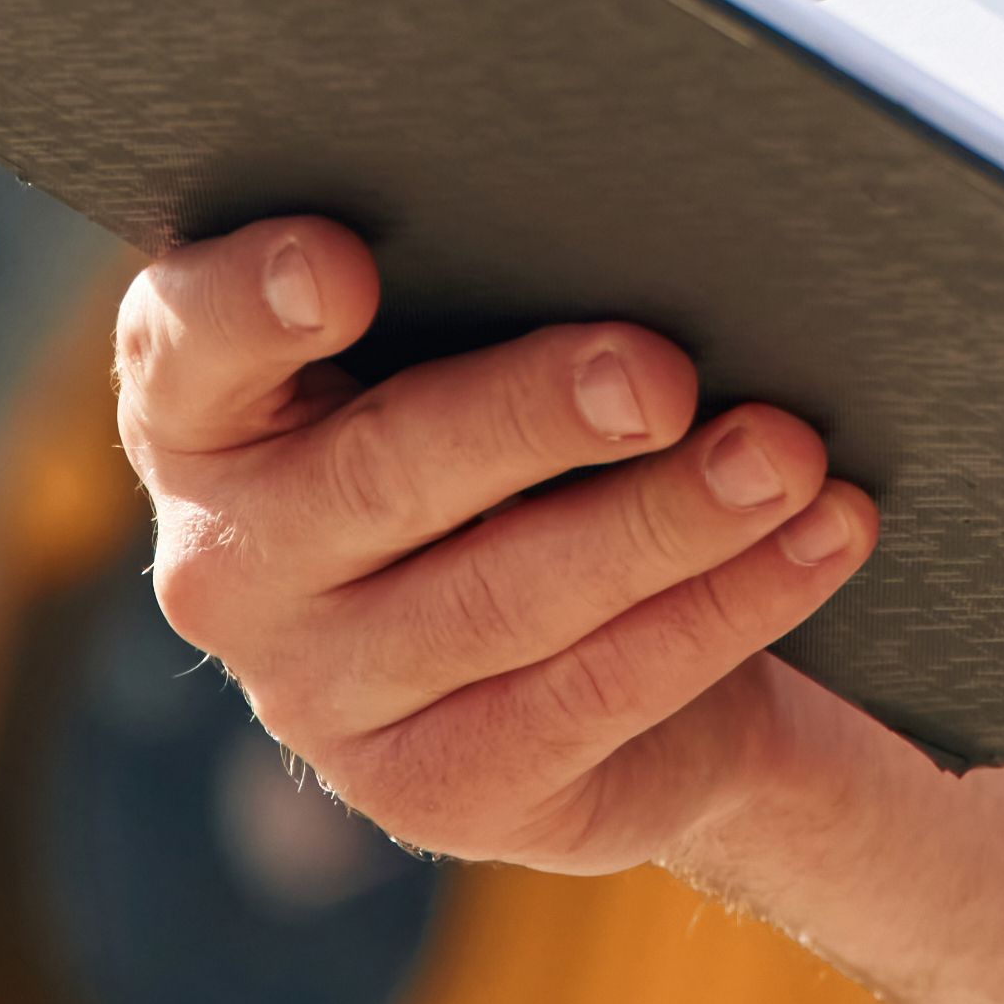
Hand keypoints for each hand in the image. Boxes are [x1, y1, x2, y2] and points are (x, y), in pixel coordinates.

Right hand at [113, 219, 889, 872]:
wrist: (589, 638)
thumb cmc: (512, 426)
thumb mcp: (459, 343)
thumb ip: (477, 282)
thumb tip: (636, 212)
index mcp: (199, 410)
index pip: (186, 342)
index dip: (255, 302)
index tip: (346, 264)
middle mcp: (228, 561)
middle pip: (380, 472)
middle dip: (534, 417)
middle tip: (660, 375)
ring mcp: (320, 694)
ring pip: (506, 600)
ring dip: (668, 522)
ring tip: (786, 455)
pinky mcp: (435, 791)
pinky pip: (594, 695)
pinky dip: (723, 608)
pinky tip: (817, 539)